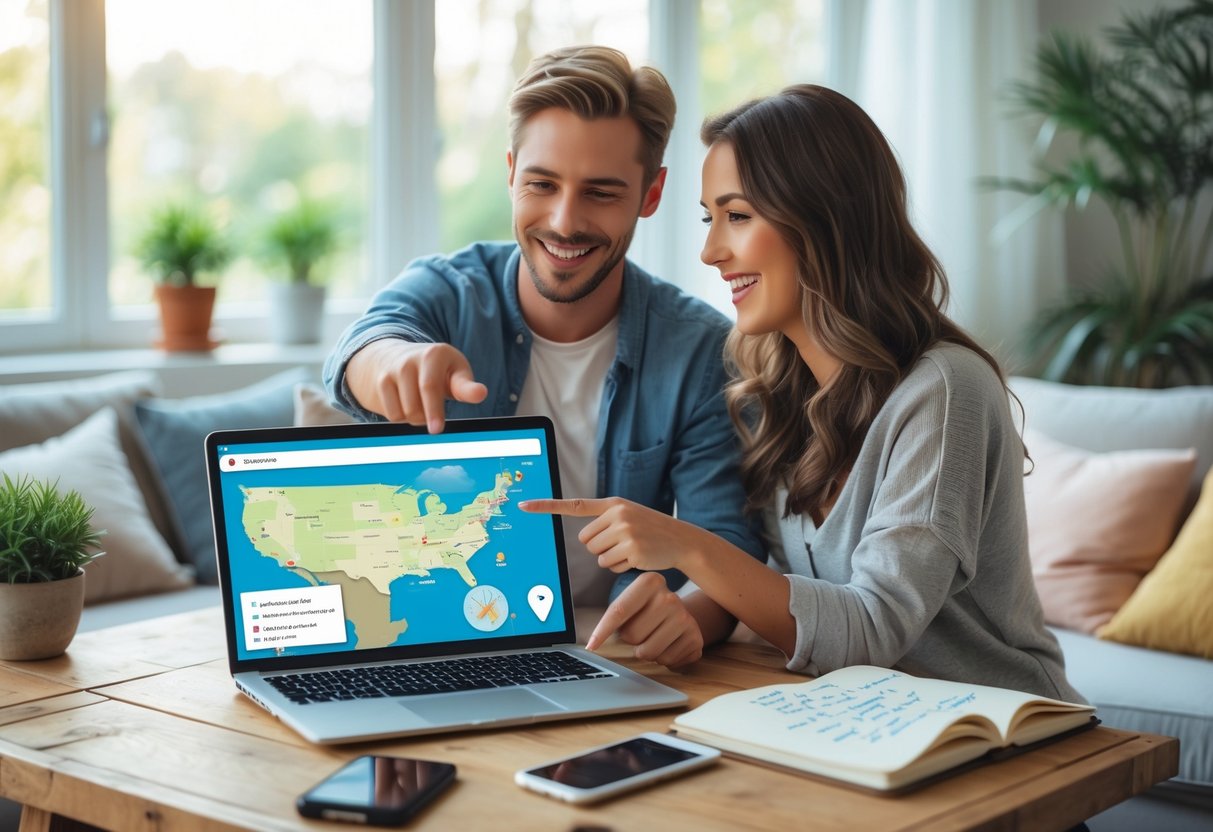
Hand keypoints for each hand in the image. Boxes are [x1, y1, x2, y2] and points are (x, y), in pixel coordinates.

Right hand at [347, 340, 487, 432]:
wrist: (398, 356)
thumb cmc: (439, 369)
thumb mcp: (456, 372)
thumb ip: (466, 386)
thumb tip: (480, 393)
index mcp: (433, 355)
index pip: (430, 387)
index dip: (434, 410)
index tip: (437, 429)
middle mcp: (409, 360)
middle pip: (416, 408)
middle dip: (428, 419)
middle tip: (437, 421)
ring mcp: (392, 371)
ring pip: (405, 414)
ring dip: (416, 418)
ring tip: (422, 404)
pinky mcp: (380, 383)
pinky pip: (393, 416)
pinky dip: (403, 417)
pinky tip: (407, 403)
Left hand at [519, 496, 704, 573]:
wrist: (682, 540)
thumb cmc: (651, 529)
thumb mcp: (629, 514)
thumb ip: (607, 519)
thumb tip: (585, 538)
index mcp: (613, 504)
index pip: (574, 504)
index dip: (546, 506)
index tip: (523, 506)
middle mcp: (617, 515)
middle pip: (586, 540)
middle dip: (600, 546)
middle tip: (623, 542)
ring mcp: (625, 532)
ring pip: (597, 555)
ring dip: (611, 557)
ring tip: (632, 548)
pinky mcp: (632, 550)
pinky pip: (610, 566)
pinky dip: (621, 566)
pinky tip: (638, 557)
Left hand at [589, 572, 703, 667]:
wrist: (683, 612)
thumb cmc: (649, 609)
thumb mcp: (633, 601)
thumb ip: (615, 616)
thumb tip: (593, 643)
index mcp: (650, 582)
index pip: (619, 611)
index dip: (603, 631)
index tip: (591, 646)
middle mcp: (670, 597)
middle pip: (632, 635)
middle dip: (631, 639)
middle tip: (642, 629)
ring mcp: (685, 618)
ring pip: (648, 652)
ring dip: (646, 651)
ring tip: (655, 637)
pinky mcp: (696, 638)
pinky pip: (666, 661)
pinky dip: (663, 659)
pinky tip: (669, 644)